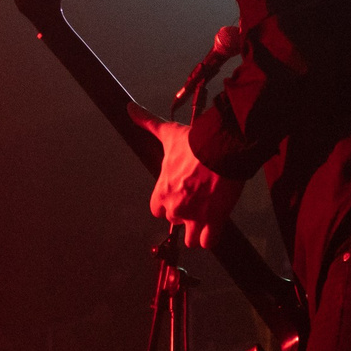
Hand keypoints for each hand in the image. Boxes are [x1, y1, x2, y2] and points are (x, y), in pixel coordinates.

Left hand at [133, 106, 240, 247]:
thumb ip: (148, 123)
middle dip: (186, 214)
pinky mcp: (214, 222)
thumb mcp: (168, 133)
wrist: (220, 148)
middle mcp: (175, 208)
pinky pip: (209, 241)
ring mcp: (194, 217)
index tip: (179, 195)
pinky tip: (217, 223)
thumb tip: (129, 108)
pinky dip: (213, 236)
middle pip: (176, 222)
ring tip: (208, 214)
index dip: (168, 204)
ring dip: (199, 229)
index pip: (157, 210)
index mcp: (162, 192)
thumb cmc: (194, 142)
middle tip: (199, 199)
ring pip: (192, 238)